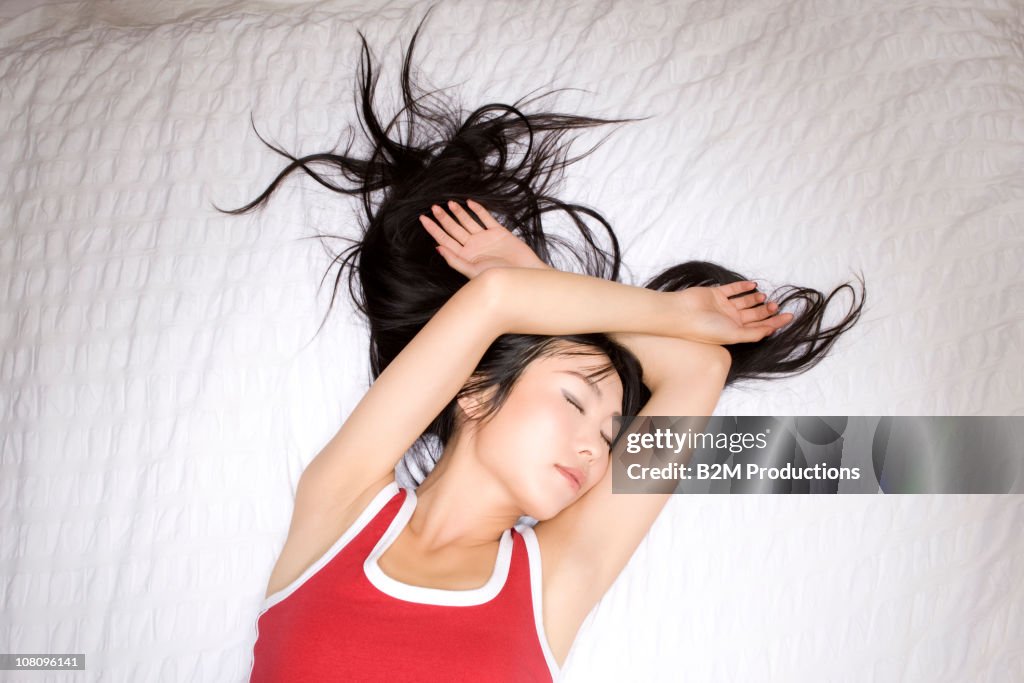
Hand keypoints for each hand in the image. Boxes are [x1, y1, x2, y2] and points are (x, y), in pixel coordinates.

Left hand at [418, 199, 549, 278]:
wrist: (524, 274)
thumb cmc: (499, 278)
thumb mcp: (473, 271)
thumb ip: (455, 260)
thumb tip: (437, 248)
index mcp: (465, 256)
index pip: (444, 240)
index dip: (433, 229)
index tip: (423, 219)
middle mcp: (473, 247)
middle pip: (454, 229)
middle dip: (443, 218)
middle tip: (433, 207)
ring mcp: (485, 239)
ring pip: (468, 222)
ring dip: (458, 213)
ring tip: (448, 203)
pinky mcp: (498, 232)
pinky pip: (486, 218)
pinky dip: (478, 210)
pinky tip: (469, 203)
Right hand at [672, 281, 793, 344]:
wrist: (682, 314)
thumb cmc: (705, 329)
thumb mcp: (733, 335)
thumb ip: (753, 334)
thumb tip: (770, 331)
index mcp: (734, 332)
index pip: (759, 327)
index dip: (775, 323)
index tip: (789, 316)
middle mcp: (730, 319)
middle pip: (754, 315)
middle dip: (766, 310)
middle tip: (775, 304)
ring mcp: (723, 306)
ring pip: (745, 301)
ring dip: (756, 299)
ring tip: (764, 297)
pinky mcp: (716, 294)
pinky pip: (733, 289)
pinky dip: (743, 287)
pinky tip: (753, 285)